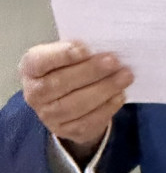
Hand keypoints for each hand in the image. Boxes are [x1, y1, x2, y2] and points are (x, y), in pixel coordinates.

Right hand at [19, 41, 133, 161]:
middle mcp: (35, 93)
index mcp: (32, 68)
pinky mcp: (65, 129)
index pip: (39, 61)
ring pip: (74, 105)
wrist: (70, 94)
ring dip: (104, 89)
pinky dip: (106, 108)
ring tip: (125, 76)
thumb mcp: (71, 51)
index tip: (85, 49)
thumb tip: (105, 43)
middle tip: (114, 61)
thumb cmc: (71, 65)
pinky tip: (120, 94)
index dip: (61, 55)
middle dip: (90, 71)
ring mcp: (48, 115)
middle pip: (59, 83)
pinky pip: (86, 122)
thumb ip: (82, 48)